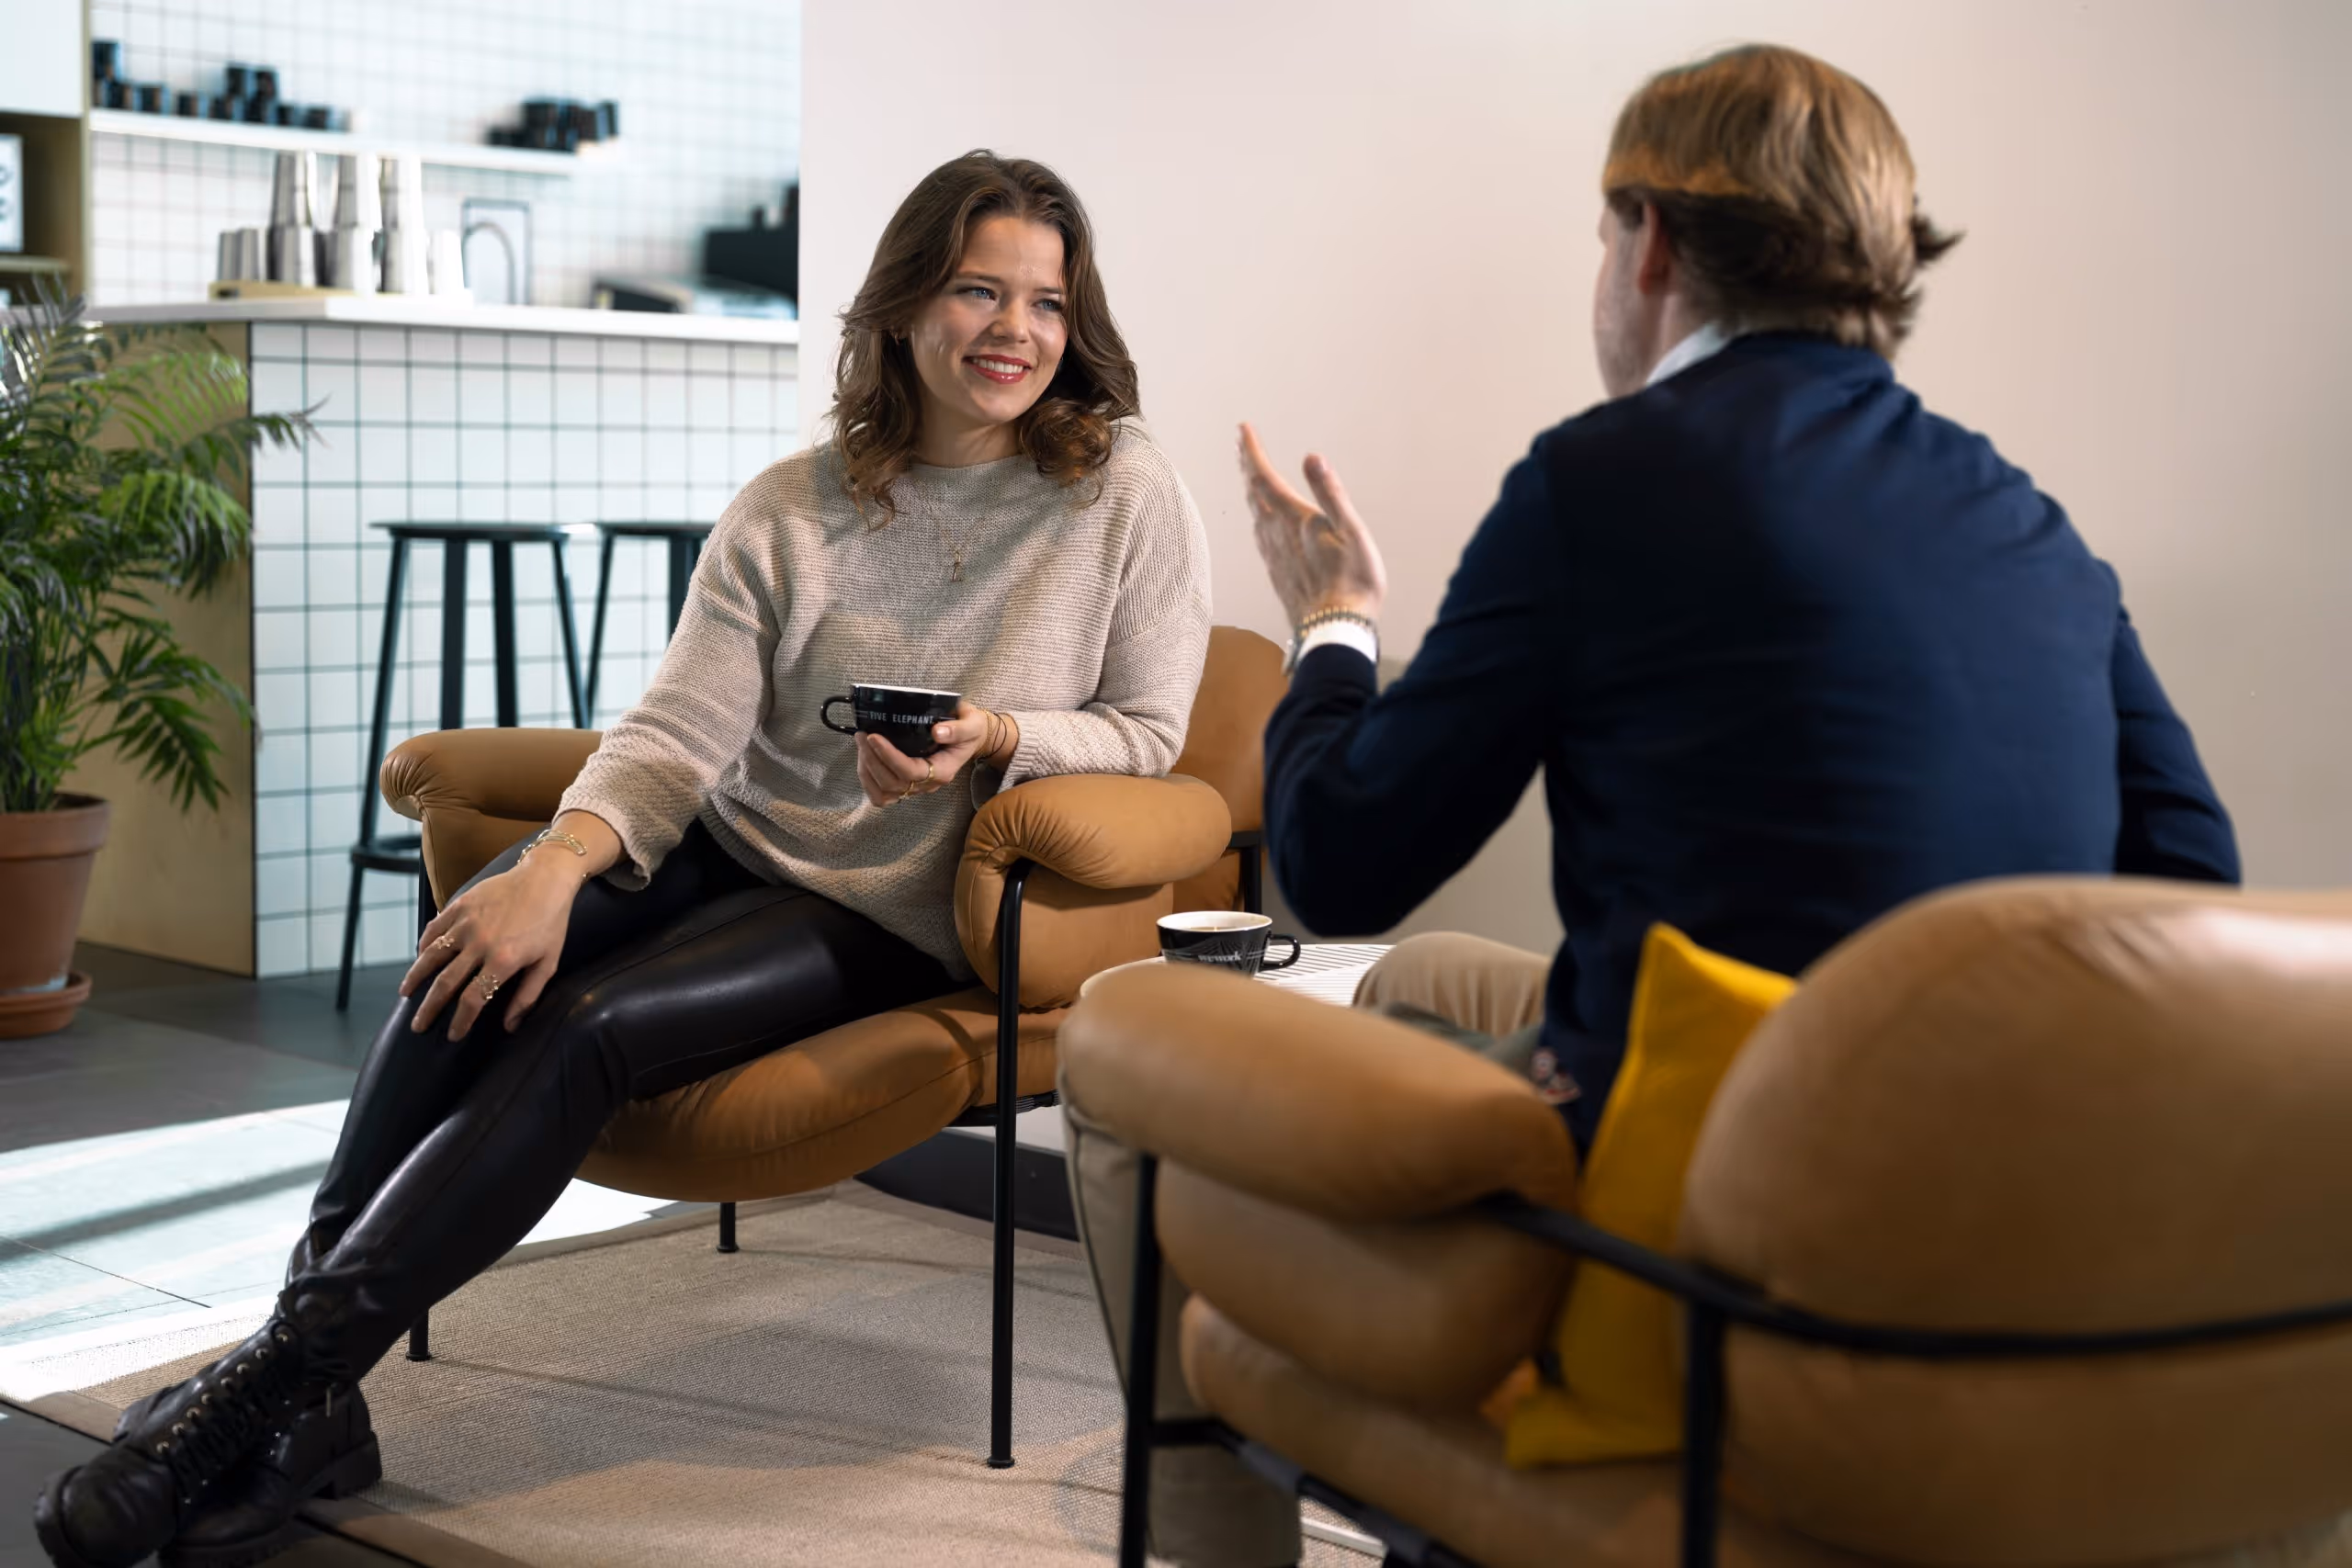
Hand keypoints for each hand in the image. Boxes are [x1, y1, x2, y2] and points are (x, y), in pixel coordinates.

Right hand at [400, 854, 579, 1039]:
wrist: (546, 878)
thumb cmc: (551, 923)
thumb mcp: (548, 962)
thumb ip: (528, 996)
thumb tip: (510, 1026)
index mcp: (504, 960)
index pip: (473, 999)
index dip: (460, 1021)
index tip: (453, 1035)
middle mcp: (480, 943)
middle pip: (445, 983)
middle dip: (429, 1009)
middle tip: (418, 1026)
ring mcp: (467, 922)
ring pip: (431, 955)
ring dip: (415, 977)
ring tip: (406, 994)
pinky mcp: (460, 905)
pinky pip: (434, 930)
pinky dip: (423, 946)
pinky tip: (419, 958)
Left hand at [856, 700, 995, 807]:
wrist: (970, 738)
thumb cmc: (969, 729)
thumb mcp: (971, 724)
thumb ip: (957, 728)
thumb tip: (936, 731)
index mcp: (943, 771)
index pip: (911, 771)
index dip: (889, 756)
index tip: (874, 737)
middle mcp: (928, 785)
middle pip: (893, 784)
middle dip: (872, 760)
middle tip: (862, 735)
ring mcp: (916, 788)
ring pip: (884, 793)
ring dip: (867, 771)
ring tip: (861, 744)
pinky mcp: (906, 785)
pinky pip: (882, 796)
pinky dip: (868, 781)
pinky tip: (864, 760)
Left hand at [1238, 422, 1387, 626]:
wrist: (1334, 630)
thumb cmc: (1352, 583)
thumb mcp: (1351, 532)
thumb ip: (1330, 493)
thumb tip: (1312, 458)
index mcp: (1293, 519)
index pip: (1264, 477)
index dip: (1251, 451)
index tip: (1242, 429)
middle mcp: (1275, 535)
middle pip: (1253, 492)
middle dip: (1246, 465)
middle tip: (1240, 443)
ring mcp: (1273, 555)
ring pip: (1253, 513)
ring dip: (1250, 489)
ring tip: (1248, 473)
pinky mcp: (1276, 572)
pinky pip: (1259, 535)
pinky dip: (1256, 515)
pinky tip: (1260, 519)